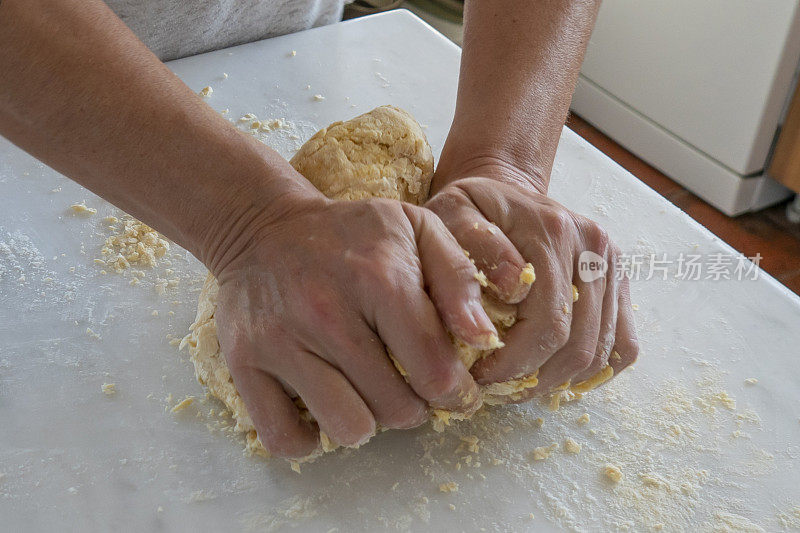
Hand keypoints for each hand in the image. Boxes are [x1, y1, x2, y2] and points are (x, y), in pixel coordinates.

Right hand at [210, 180, 497, 458]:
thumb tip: (484, 338)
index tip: (454, 389)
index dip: (456, 392)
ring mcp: (280, 342)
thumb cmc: (352, 234)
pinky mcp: (244, 364)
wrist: (264, 228)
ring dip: (367, 422)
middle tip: (407, 383)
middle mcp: (326, 313)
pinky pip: (285, 439)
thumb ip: (459, 278)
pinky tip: (325, 404)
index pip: (435, 371)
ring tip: (366, 392)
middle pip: (396, 408)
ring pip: (347, 429)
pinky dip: (310, 437)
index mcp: (378, 279)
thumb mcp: (417, 229)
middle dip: (414, 405)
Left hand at [426, 163, 637, 399]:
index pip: (547, 323)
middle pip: (577, 345)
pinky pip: (623, 346)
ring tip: (517, 384)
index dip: (513, 364)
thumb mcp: (450, 213)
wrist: (504, 193)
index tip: (478, 377)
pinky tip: (551, 373)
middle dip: (533, 379)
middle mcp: (592, 247)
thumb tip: (515, 291)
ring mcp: (611, 265)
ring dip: (557, 381)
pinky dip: (591, 372)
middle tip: (495, 390)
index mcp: (552, 231)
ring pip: (599, 353)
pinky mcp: (620, 281)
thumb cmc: (470, 211)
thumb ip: (476, 249)